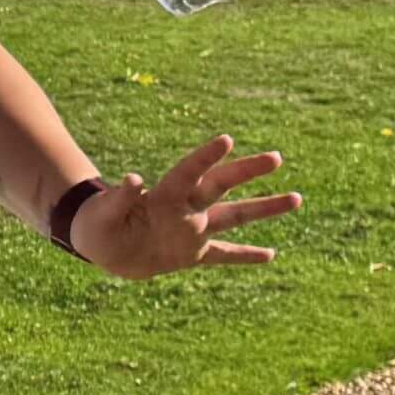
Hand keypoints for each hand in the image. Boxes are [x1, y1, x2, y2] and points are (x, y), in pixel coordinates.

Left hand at [72, 134, 300, 277]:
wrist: (99, 248)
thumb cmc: (97, 224)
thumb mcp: (103, 213)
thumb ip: (121, 197)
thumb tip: (134, 178)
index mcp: (163, 195)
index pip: (189, 171)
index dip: (206, 156)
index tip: (227, 139)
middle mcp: (185, 209)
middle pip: (221, 185)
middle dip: (247, 171)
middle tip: (276, 157)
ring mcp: (193, 231)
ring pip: (234, 217)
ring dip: (264, 209)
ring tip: (297, 198)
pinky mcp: (192, 254)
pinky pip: (225, 254)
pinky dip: (246, 255)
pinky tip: (272, 254)